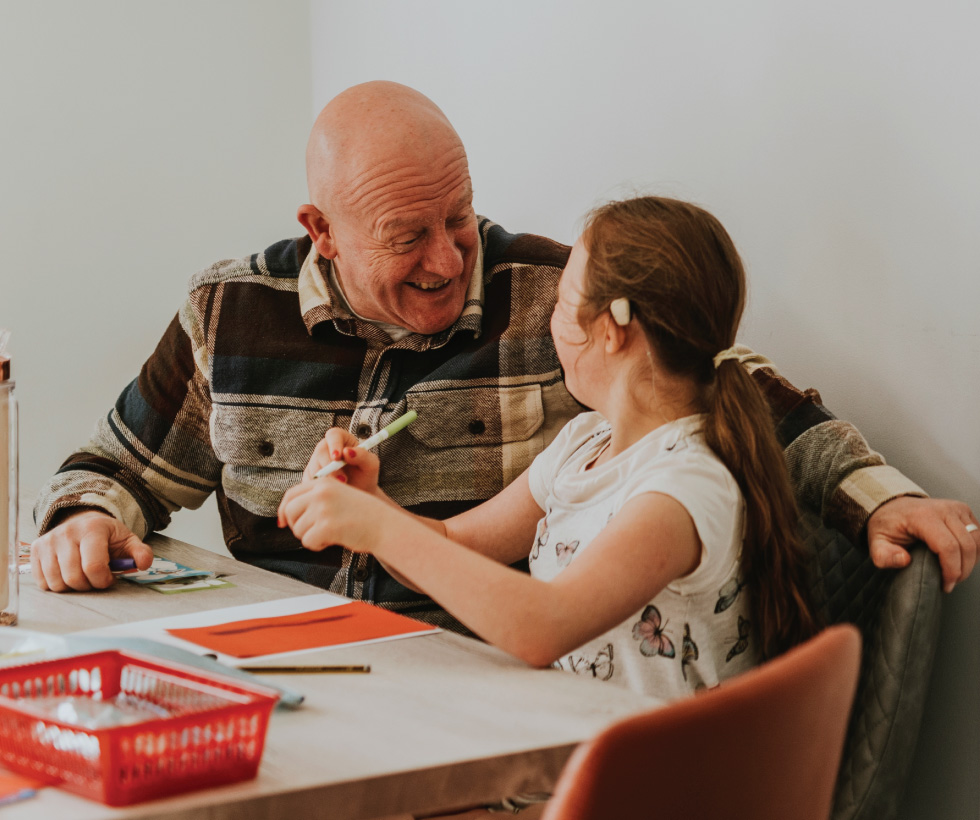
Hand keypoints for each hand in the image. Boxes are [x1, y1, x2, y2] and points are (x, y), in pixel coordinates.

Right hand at [30, 510, 154, 591]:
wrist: (82, 521)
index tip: (109, 578)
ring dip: (72, 587)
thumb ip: (140, 552)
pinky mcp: (36, 550)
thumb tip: (144, 564)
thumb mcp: (127, 540)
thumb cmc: (106, 536)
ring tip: (83, 576)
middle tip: (96, 579)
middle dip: (88, 585)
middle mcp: (66, 533)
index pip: (93, 566)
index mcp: (92, 529)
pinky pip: (42, 582)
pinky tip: (68, 575)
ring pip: (56, 582)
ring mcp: (48, 541)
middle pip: (73, 577)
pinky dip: (56, 585)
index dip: (103, 580)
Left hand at [278, 475, 383, 553]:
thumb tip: (287, 517)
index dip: (283, 510)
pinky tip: (332, 541)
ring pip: (298, 529)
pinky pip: (307, 542)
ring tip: (329, 534)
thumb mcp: (339, 497)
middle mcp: (320, 493)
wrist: (384, 526)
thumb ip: (316, 500)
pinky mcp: (326, 526)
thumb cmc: (364, 515)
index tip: (283, 522)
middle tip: (311, 532)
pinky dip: (317, 545)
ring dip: (310, 537)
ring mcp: (323, 509)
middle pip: (289, 511)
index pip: (291, 494)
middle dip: (296, 525)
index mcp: (323, 484)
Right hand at [304, 427, 380, 491]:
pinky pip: (309, 481)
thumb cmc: (365, 477)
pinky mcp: (309, 476)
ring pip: (314, 468)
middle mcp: (326, 448)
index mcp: (341, 439)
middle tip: (343, 480)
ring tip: (342, 488)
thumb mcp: (371, 465)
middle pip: (320, 452)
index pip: (333, 435)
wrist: (358, 494)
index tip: (338, 457)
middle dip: (330, 467)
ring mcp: (315, 462)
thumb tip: (348, 451)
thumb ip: (363, 456)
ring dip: (327, 479)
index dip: (334, 444)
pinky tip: (332, 493)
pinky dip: (319, 488)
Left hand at [867, 496, 978, 592]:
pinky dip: (974, 551)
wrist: (891, 506)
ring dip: (971, 562)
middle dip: (962, 570)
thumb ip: (884, 556)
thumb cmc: (887, 525)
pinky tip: (961, 560)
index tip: (945, 584)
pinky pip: (979, 535)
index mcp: (922, 516)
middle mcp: (943, 509)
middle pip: (967, 546)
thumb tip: (904, 560)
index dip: (951, 570)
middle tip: (950, 582)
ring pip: (977, 541)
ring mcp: (955, 508)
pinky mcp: (963, 511)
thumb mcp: (876, 543)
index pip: (948, 547)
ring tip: (955, 573)